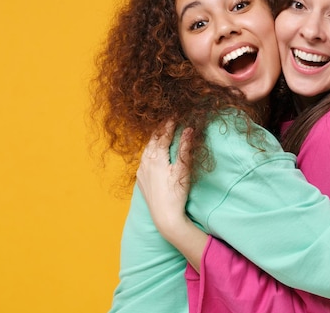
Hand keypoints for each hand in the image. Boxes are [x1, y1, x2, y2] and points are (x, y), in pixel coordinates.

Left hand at [136, 122, 207, 270]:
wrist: (165, 217)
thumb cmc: (176, 194)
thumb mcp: (183, 170)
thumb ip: (185, 148)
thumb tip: (189, 128)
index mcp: (156, 156)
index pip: (163, 133)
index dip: (170, 122)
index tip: (176, 112)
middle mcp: (145, 161)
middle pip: (153, 139)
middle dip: (162, 128)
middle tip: (170, 119)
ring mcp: (141, 170)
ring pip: (147, 148)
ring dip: (156, 139)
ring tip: (164, 131)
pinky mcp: (141, 179)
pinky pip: (144, 158)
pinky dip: (151, 150)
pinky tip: (155, 151)